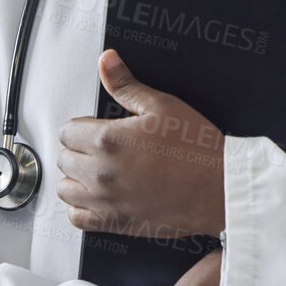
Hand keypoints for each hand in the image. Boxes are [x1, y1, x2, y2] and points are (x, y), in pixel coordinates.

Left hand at [58, 50, 225, 237]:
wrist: (220, 188)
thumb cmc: (198, 149)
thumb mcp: (164, 106)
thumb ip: (127, 85)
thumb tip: (107, 62)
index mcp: (108, 140)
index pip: (67, 131)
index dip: (83, 126)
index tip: (99, 128)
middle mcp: (101, 172)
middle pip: (64, 159)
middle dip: (80, 150)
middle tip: (106, 148)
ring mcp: (106, 201)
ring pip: (65, 189)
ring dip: (77, 178)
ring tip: (99, 171)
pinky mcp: (115, 222)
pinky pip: (77, 219)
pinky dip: (81, 208)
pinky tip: (98, 197)